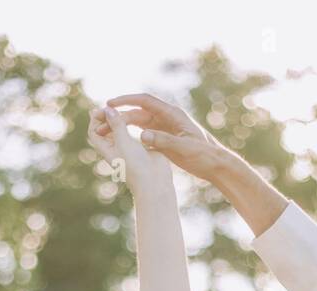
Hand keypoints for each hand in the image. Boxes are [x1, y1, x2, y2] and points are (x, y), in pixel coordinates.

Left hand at [87, 104, 172, 195]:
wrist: (154, 181)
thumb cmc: (135, 165)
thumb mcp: (123, 142)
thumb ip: (116, 125)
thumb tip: (107, 109)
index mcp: (106, 150)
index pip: (94, 132)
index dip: (96, 119)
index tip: (103, 109)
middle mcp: (115, 149)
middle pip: (106, 129)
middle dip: (108, 117)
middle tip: (114, 106)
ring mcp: (128, 149)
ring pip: (120, 130)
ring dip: (121, 119)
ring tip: (126, 110)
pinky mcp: (140, 148)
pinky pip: (134, 134)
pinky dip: (134, 125)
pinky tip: (140, 117)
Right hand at [100, 93, 228, 184]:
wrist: (215, 164)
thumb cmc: (204, 155)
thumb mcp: (183, 148)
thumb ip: (163, 141)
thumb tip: (142, 135)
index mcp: (172, 114)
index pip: (145, 101)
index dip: (126, 100)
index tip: (110, 103)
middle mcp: (167, 118)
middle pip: (138, 112)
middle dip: (119, 115)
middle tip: (101, 120)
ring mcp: (166, 127)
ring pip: (139, 122)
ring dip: (123, 124)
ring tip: (105, 130)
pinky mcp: (165, 138)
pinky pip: (144, 132)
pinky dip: (131, 133)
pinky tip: (120, 139)